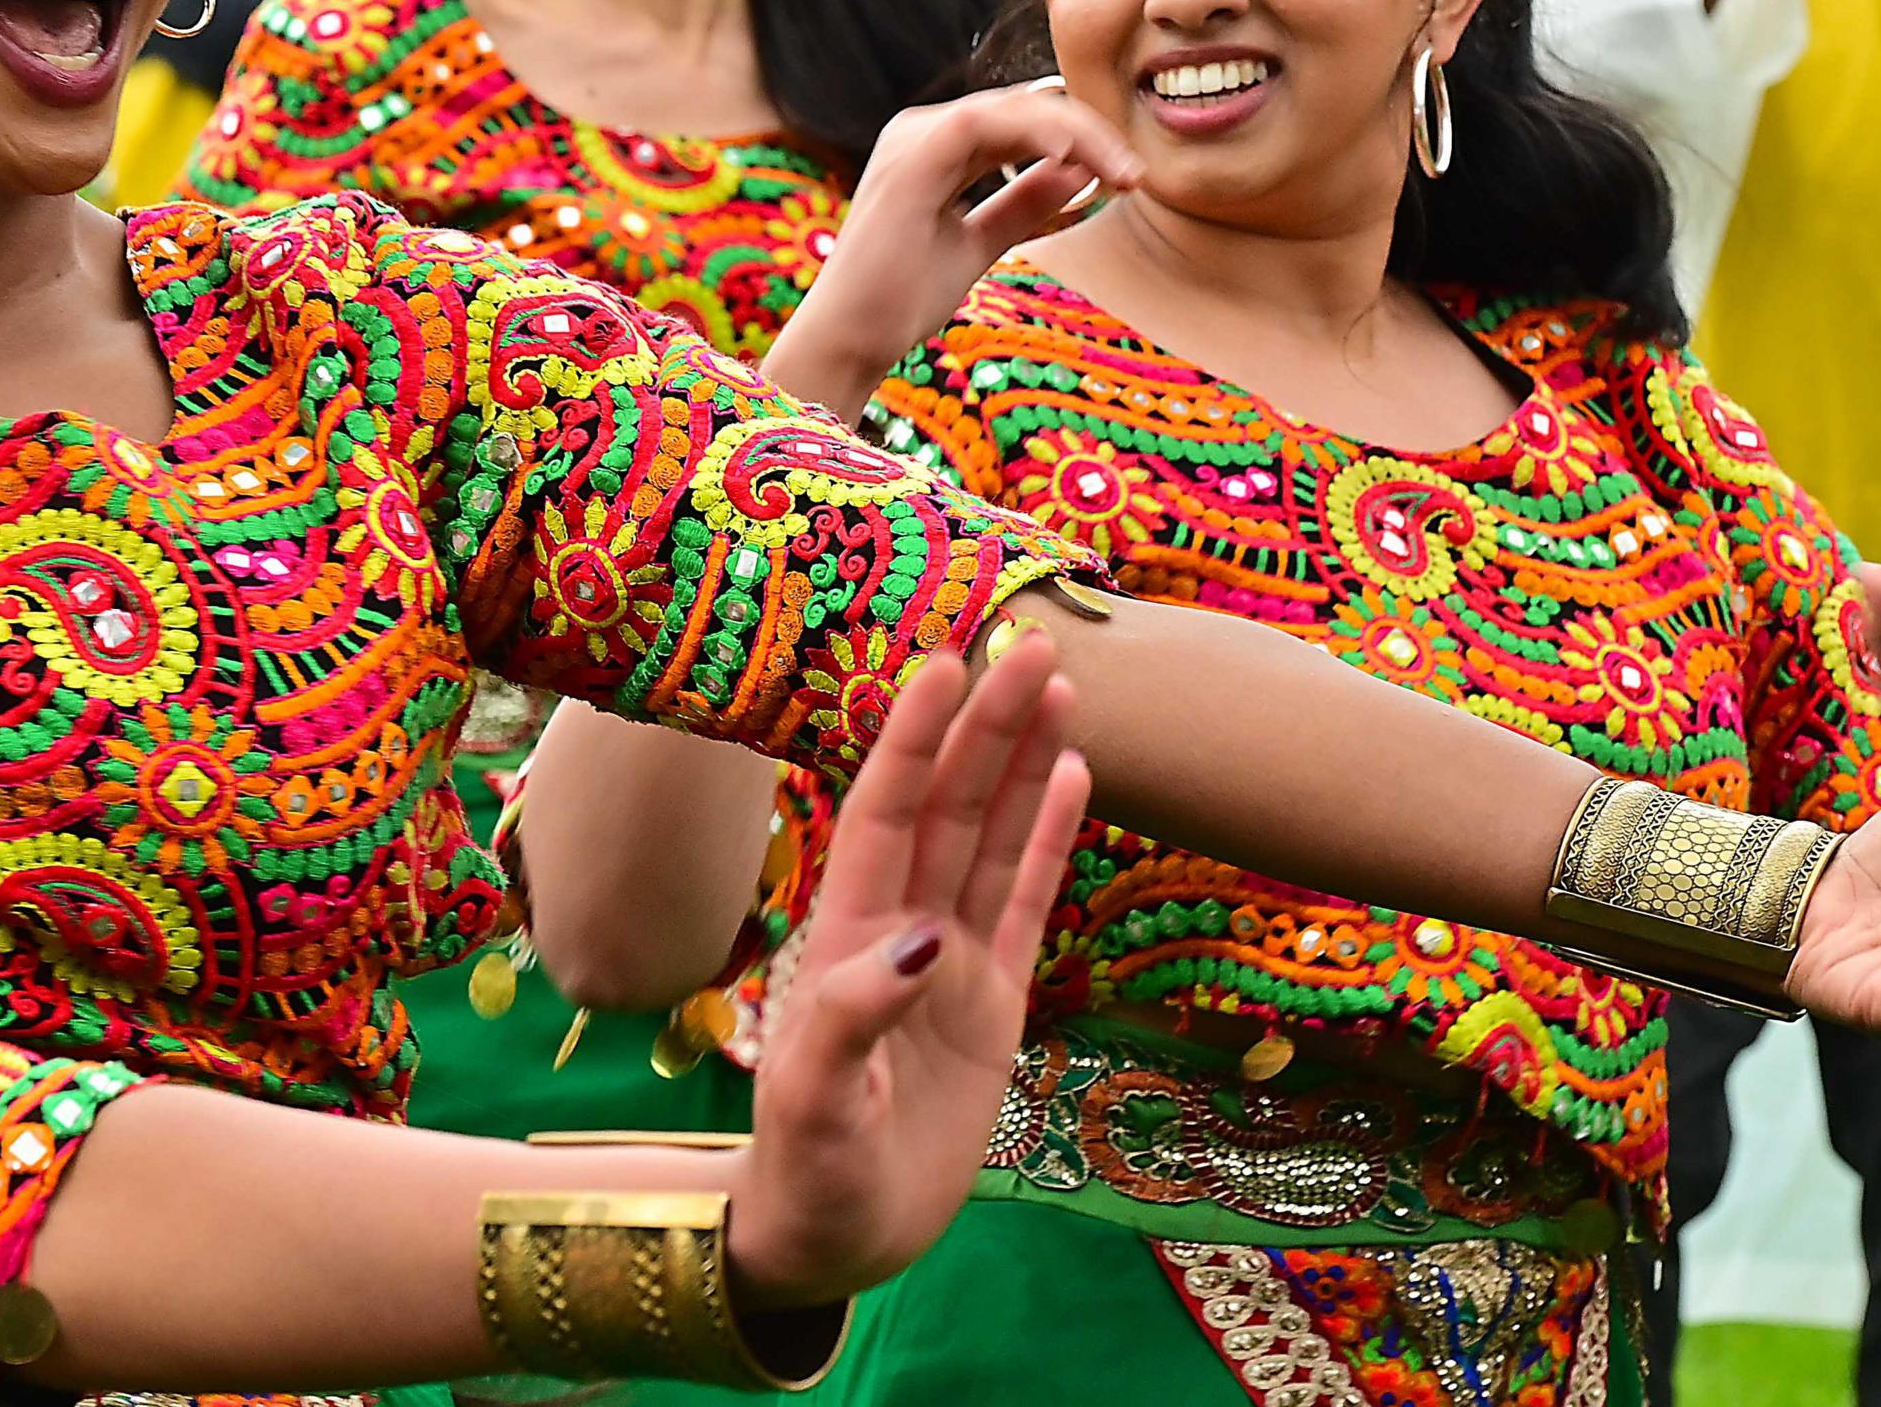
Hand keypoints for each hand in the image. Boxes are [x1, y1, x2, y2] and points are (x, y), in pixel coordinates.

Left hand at [728, 628, 1090, 1305]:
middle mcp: (901, 928)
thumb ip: (855, 1018)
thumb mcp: (813, 1100)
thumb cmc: (807, 1169)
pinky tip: (1073, 776)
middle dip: (984, 724)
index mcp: (848, 934)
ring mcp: (952, 963)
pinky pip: (1025, 903)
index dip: (914, 740)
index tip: (945, 664)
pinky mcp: (994, 1006)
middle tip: (1031, 643)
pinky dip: (1049, 840)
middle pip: (949, 804)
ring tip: (1059, 686)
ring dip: (1022, 763)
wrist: (835, 1237)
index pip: (886, 813)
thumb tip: (923, 943)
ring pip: (991, 838)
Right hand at [765, 82, 1142, 416]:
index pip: (1020, 124)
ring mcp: (911, 139)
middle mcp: (919, 131)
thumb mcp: (979, 243)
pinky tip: (1075, 155)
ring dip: (1076, 134)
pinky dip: (1035, 133)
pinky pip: (984, 123)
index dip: (1080, 139)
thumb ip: (1023, 204)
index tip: (1128, 177)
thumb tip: (1080, 170)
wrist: (851, 337)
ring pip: (1012, 109)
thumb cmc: (900, 297)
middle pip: (1022, 109)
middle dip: (1088, 134)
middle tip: (1137, 174)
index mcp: (933, 147)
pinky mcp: (911, 157)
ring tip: (1122, 170)